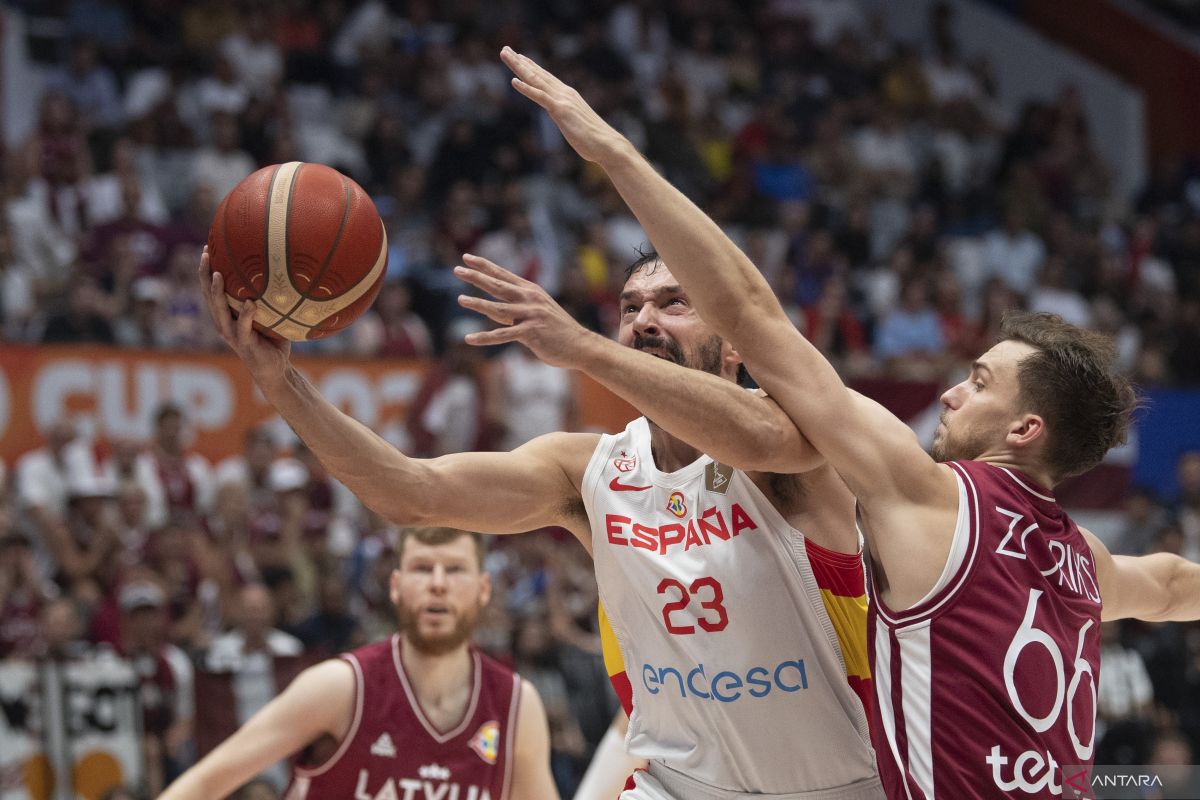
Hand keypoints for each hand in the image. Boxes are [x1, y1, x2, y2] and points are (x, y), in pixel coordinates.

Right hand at [198, 247, 291, 385]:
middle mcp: (224, 323)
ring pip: (220, 311)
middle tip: (205, 254)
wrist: (275, 369)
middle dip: (204, 275)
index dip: (206, 270)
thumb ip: (269, 297)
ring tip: (217, 275)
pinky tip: (250, 302)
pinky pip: (243, 327)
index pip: (211, 289)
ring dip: (217, 293)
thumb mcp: (269, 314)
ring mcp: (232, 334)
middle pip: (208, 296)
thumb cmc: (273, 338)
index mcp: (226, 314)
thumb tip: (284, 268)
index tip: (206, 248)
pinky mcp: (245, 344)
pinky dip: (247, 315)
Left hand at [454, 254, 594, 368]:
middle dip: (476, 277)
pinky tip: (469, 338)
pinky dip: (485, 337)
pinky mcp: (531, 333)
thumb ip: (514, 310)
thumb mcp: (537, 312)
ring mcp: (531, 315)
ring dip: (478, 303)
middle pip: (498, 285)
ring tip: (460, 299)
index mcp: (531, 290)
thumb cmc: (557, 330)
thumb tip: (491, 313)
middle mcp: (530, 299)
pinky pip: (503, 335)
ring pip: (498, 309)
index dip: (484, 266)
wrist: (581, 345)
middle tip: (457, 270)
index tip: (466, 257)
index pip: (503, 275)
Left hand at [500, 46, 630, 166]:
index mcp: (568, 96)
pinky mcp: (560, 110)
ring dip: (519, 66)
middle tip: (505, 49)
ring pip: (536, 79)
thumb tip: (567, 121)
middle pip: (537, 74)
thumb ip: (569, 119)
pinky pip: (540, 97)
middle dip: (520, 61)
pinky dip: (526, 89)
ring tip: (505, 54)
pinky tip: (514, 81)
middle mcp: (564, 93)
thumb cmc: (594, 140)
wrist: (607, 144)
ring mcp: (562, 100)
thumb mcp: (577, 125)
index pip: (546, 78)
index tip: (519, 57)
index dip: (531, 66)